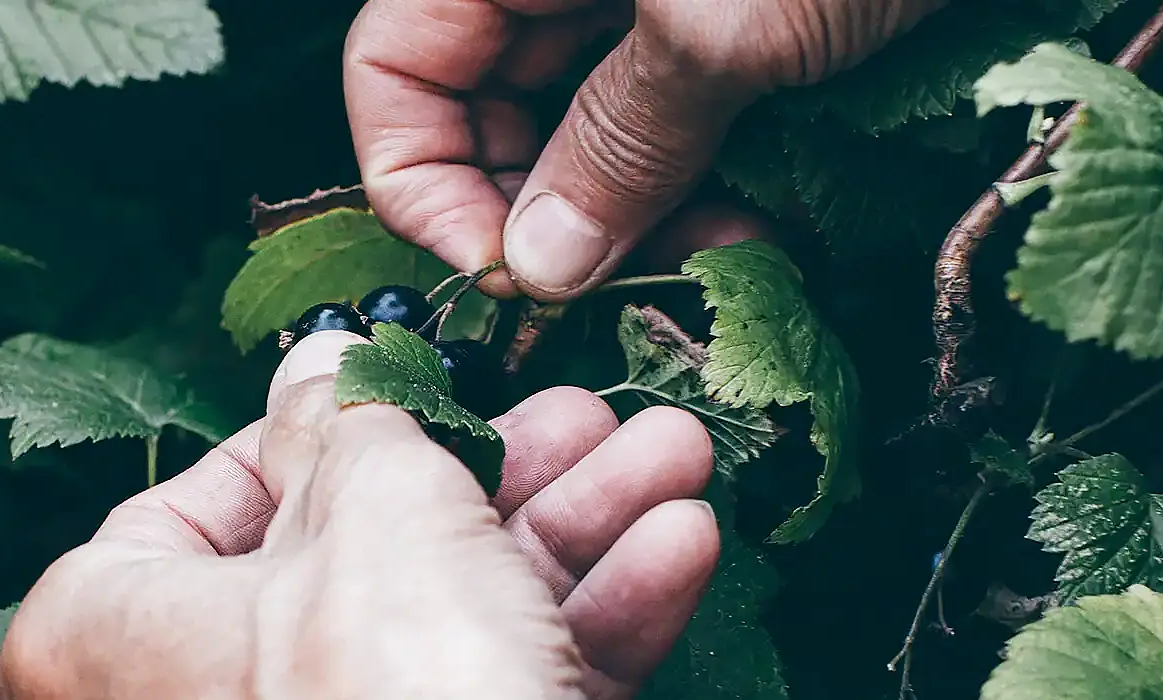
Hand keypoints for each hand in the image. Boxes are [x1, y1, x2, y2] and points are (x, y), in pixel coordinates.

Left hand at [0, 330, 721, 698]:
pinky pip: (503, 687)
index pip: (193, 509)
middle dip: (500, 468)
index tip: (401, 390)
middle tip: (584, 411)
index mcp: (111, 633)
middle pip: (357, 553)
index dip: (310, 435)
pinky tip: (677, 545)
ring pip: (451, 619)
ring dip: (576, 528)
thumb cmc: (386, 692)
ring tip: (671, 456)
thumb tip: (330, 366)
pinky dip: (590, 623)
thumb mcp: (376, 505)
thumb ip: (356, 421)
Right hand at [345, 0, 944, 300]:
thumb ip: (617, 141)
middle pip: (488, 103)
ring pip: (592, 116)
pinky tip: (772, 215)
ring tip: (729, 253)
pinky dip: (712, 169)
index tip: (509, 275)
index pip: (391, 70)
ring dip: (644, 206)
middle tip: (631, 283)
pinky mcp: (738, 5)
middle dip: (549, 209)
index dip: (423, 182)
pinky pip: (682, 103)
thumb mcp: (722, 22)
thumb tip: (538, 261)